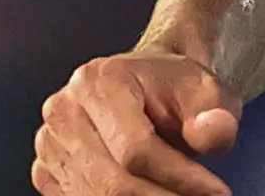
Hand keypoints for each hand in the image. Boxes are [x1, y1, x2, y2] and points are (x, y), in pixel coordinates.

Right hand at [30, 50, 240, 195]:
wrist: (149, 86)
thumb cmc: (174, 89)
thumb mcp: (206, 92)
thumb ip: (214, 115)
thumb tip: (213, 133)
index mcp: (99, 80)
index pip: (136, 150)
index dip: (180, 179)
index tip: (217, 192)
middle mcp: (64, 110)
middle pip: (113, 183)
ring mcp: (50, 142)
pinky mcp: (47, 168)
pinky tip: (150, 195)